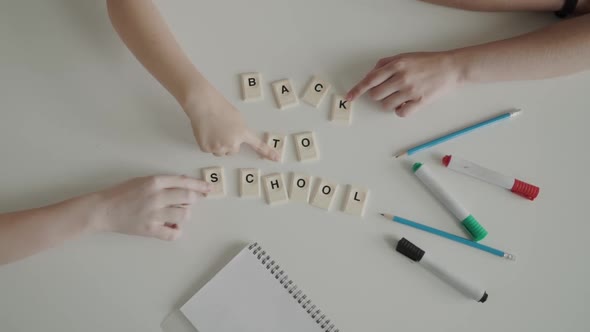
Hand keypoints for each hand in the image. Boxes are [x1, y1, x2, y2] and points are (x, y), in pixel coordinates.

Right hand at [91, 175, 211, 240]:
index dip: (199, 185)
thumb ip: (163, 182)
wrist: (103, 210)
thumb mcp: (142, 181)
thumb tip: (184, 182)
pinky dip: (176, 231)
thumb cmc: (121, 194)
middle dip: (193, 199)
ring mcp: (154, 214)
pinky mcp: (150, 230)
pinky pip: (173, 233)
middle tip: (189, 202)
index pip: (184, 182)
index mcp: (154, 182)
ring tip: (175, 215)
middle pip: (188, 197)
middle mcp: (156, 197)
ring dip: (184, 215)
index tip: (209, 188)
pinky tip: (171, 226)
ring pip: (184, 215)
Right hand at [183, 85, 278, 159]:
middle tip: (221, 130)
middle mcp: (232, 143)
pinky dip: (208, 143)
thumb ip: (241, 131)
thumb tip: (238, 140)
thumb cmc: (220, 108)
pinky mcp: (207, 148)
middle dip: (229, 143)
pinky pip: (210, 150)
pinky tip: (206, 132)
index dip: (268, 153)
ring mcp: (219, 147)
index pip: (258, 145)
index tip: (277, 159)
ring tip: (213, 130)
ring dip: (218, 144)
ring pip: (221, 152)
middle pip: (233, 151)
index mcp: (242, 133)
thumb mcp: (238, 119)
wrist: (203, 105)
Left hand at [346, 51, 461, 116]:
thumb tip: (371, 74)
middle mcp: (401, 78)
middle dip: (378, 95)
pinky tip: (406, 103)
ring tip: (400, 96)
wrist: (451, 68)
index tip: (349, 97)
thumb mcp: (405, 56)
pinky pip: (400, 113)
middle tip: (389, 91)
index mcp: (396, 65)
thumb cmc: (427, 62)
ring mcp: (410, 91)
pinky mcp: (419, 102)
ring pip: (386, 105)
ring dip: (390, 103)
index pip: (371, 80)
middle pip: (376, 95)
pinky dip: (400, 110)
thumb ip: (386, 64)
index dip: (358, 90)